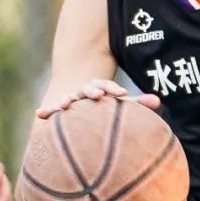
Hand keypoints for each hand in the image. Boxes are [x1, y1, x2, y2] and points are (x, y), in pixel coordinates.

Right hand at [35, 78, 160, 119]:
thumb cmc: (105, 106)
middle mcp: (83, 91)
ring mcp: (70, 98)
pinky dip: (45, 111)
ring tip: (65, 105)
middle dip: (92, 91)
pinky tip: (39, 114)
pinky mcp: (57, 108)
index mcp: (99, 88)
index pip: (106, 85)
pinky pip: (50, 110)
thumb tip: (160, 101)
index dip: (113, 89)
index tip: (122, 94)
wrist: (82, 100)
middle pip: (87, 89)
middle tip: (98, 96)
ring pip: (69, 98)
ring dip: (67, 100)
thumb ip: (139, 104)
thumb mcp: (121, 104)